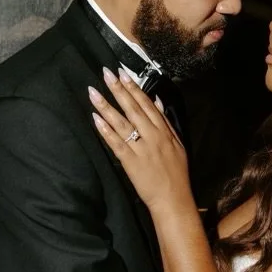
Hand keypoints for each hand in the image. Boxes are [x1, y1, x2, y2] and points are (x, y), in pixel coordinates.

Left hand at [89, 69, 190, 213]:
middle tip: (106, 73)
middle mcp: (153, 136)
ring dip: (106, 106)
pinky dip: (106, 131)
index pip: (147, 105)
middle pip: (133, 109)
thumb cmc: (176, 173)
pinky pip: (116, 143)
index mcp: (164, 131)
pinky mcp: (131, 162)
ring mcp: (141, 149)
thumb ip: (166, 122)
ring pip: (122, 123)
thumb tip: (158, 102)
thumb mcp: (177, 144)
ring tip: (93, 92)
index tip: (123, 73)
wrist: (173, 199)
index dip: (134, 88)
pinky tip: (95, 119)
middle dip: (118, 90)